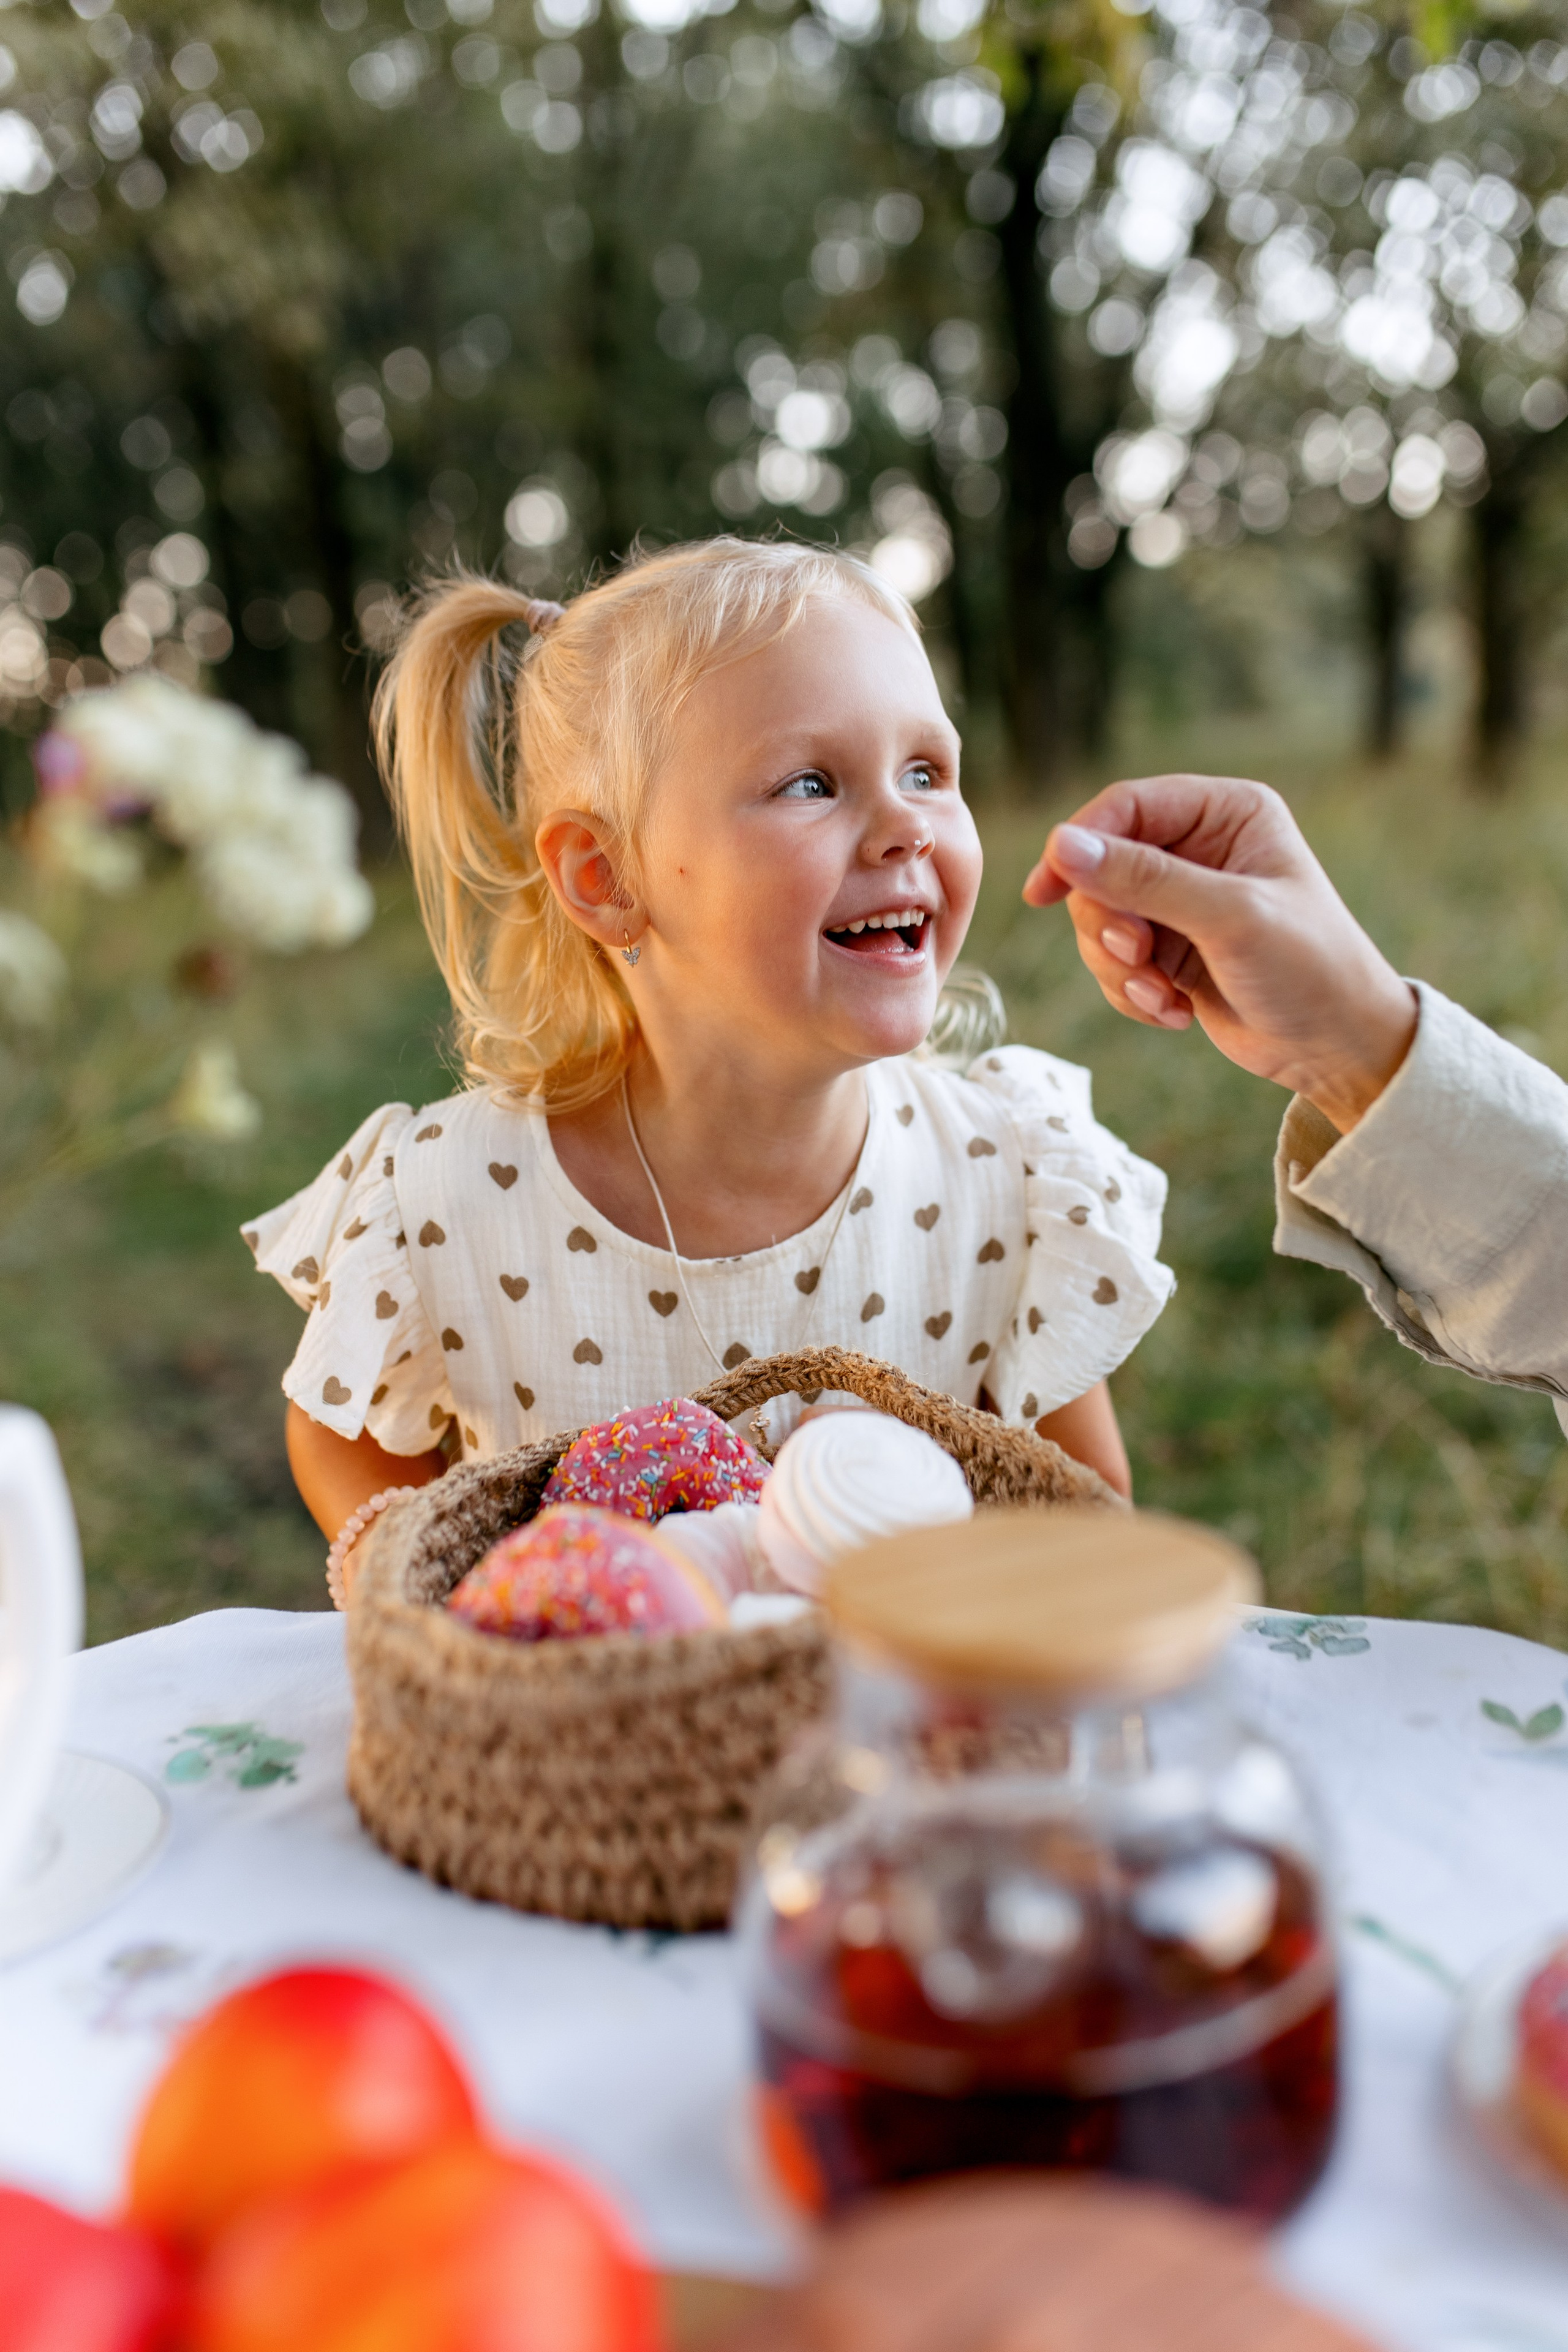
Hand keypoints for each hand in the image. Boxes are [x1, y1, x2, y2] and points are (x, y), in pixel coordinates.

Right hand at [1022, 775, 1417, 1133]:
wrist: (1338, 1049)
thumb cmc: (1309, 968)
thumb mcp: (1230, 916)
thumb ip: (1145, 879)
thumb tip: (1062, 846)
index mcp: (1226, 812)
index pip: (1126, 807)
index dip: (1079, 844)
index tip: (1043, 891)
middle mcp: (1200, 848)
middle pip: (1100, 867)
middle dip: (1109, 923)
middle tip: (1138, 957)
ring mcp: (1182, 901)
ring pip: (1100, 920)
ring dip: (1119, 967)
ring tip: (1162, 997)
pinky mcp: (1170, 949)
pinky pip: (1113, 962)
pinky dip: (1132, 992)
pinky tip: (1175, 1013)